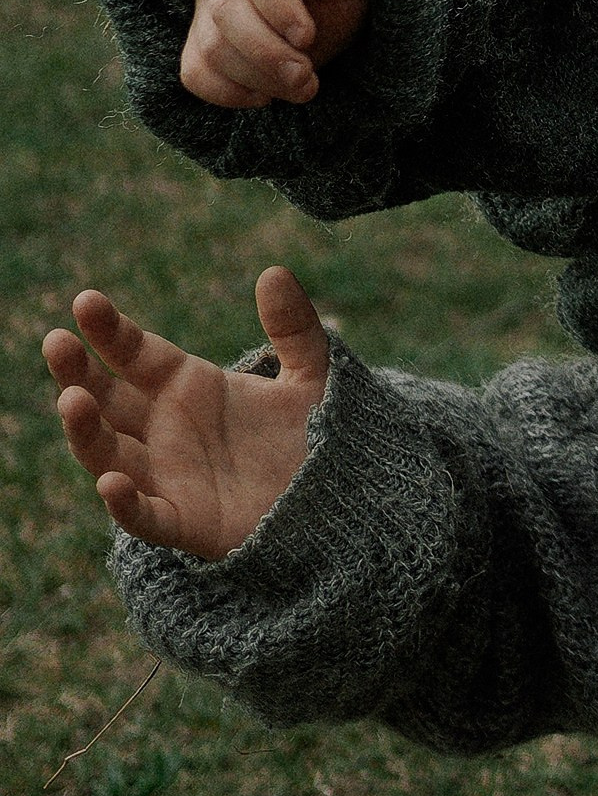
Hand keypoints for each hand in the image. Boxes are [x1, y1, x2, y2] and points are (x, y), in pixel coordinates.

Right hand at [44, 269, 330, 558]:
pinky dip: (123, 504)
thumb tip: (275, 272)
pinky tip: (112, 483)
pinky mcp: (185, 522)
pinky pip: (145, 517)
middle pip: (105, 399)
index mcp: (186, 386)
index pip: (134, 353)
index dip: (109, 329)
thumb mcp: (313, 375)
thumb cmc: (316, 435)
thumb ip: (295, 329)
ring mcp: (169, 476)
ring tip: (72, 400)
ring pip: (109, 454)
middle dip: (77, 372)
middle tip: (57, 343)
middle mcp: (165, 429)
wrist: (343, 499)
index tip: (86, 301)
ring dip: (86, 430)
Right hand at [180, 0, 369, 106]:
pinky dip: (228, 93)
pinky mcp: (197, 42)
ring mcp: (205, 6)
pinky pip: (194, 72)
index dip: (278, 6)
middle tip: (306, 79)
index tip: (307, 38)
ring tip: (301, 88)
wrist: (319, 24)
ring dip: (257, 78)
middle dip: (268, 53)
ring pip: (211, 46)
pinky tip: (265, 96)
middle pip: (226, 10)